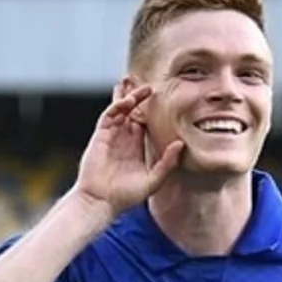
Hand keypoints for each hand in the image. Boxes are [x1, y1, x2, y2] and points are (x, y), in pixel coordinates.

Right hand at [75, 84, 184, 216]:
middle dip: (137, 96)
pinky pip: (109, 116)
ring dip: (126, 95)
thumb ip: (167, 162)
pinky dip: (117, 106)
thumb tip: (181, 144)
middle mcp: (124, 139)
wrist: (100, 202)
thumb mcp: (153, 180)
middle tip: (146, 81)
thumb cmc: (125, 196)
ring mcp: (111, 136)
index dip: (152, 110)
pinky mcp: (100, 136)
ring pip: (120, 109)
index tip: (161, 97)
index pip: (145, 122)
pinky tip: (128, 99)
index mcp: (136, 147)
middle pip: (132, 111)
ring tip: (133, 80)